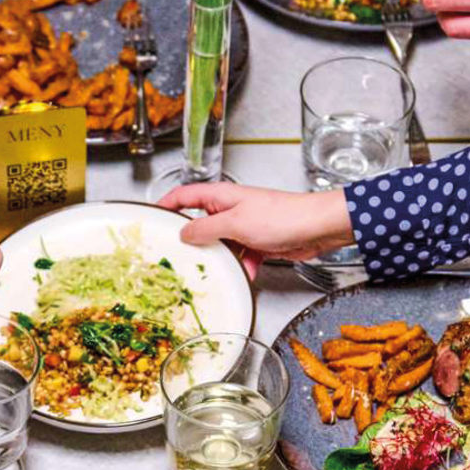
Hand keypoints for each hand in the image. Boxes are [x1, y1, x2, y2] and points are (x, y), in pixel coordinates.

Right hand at [158, 182, 352, 274]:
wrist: (319, 228)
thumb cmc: (282, 216)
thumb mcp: (235, 223)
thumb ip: (206, 228)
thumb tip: (183, 233)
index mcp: (221, 197)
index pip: (185, 195)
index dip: (166, 204)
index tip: (151, 217)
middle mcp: (231, 209)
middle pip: (201, 223)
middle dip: (191, 241)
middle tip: (176, 255)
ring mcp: (245, 226)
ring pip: (221, 244)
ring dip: (219, 258)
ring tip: (210, 271)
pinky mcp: (259, 242)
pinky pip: (241, 257)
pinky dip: (242, 266)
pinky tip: (246, 274)